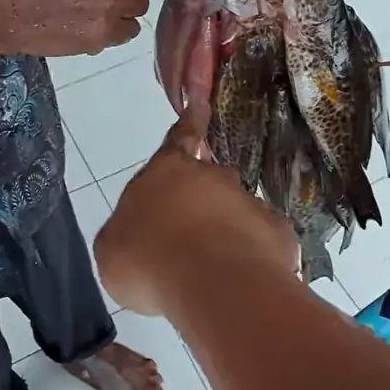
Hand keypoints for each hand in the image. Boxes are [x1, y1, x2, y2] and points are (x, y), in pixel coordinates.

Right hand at [94, 106, 296, 316]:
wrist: (212, 283)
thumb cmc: (148, 258)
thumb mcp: (113, 249)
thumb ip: (128, 234)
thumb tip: (141, 237)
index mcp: (167, 172)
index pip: (178, 139)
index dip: (187, 124)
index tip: (201, 106)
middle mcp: (214, 179)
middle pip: (210, 182)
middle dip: (204, 202)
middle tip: (191, 237)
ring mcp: (250, 204)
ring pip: (238, 214)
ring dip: (227, 235)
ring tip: (213, 272)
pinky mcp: (276, 234)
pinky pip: (262, 243)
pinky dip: (253, 258)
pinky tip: (240, 283)